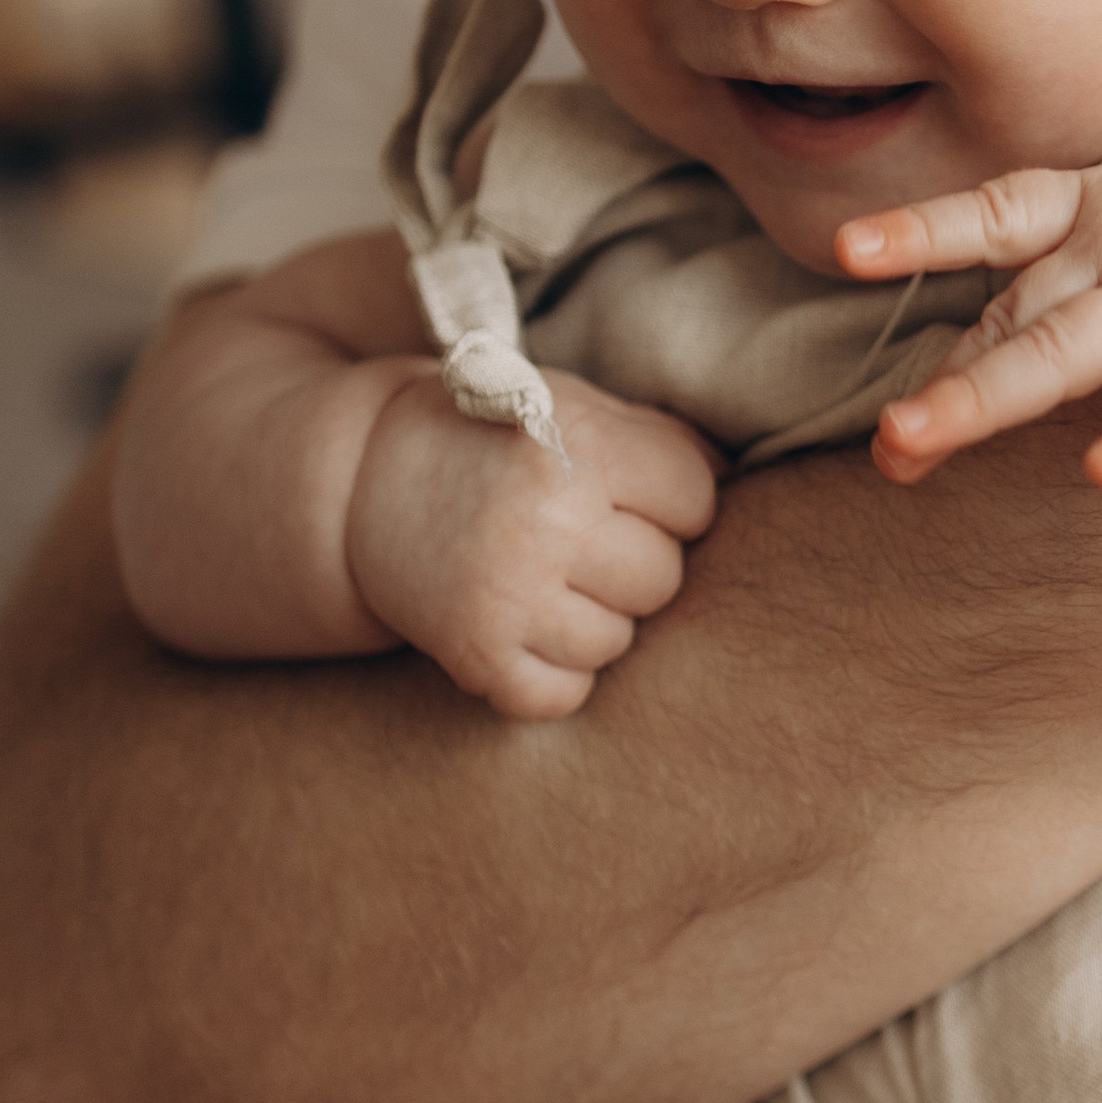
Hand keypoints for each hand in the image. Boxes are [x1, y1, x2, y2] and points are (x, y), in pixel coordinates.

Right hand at [344, 368, 718, 720]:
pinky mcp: (478, 655)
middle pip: (662, 577)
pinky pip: (565, 695)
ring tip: (545, 578)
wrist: (365, 480)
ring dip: (594, 618)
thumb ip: (659, 438)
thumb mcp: (572, 407)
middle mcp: (545, 523)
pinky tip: (526, 627)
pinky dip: (554, 673)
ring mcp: (509, 596)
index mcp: (576, 449)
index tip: (625, 494)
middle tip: (579, 540)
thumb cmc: (493, 440)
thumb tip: (736, 476)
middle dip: (634, 562)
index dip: (671, 501)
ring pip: (618, 641)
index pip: (695, 500)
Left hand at [839, 140, 1101, 489]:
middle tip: (883, 440)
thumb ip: (1073, 263)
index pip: (989, 222)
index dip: (918, 237)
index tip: (847, 251)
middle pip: (1011, 319)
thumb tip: (995, 331)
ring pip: (1062, 351)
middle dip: (941, 380)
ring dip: (983, 399)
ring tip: (913, 444)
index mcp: (1090, 211)